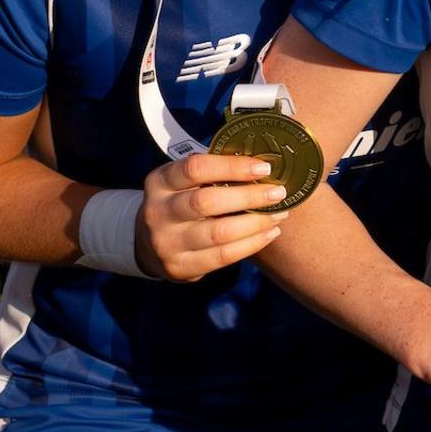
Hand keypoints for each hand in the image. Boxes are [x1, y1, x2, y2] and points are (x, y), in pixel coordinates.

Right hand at [135, 153, 287, 280]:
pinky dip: (253, 243)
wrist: (151, 244)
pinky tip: (270, 233)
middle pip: (207, 201)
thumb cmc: (182, 202)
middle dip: (249, 196)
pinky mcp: (180, 267)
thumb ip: (214, 172)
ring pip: (219, 232)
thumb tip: (264, 164)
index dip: (232, 167)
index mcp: (160, 182)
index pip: (195, 168)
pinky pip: (224, 256)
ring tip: (279, 214)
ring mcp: (166, 242)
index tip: (264, 168)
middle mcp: (158, 211)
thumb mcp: (185, 182)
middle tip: (278, 193)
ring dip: (257, 223)